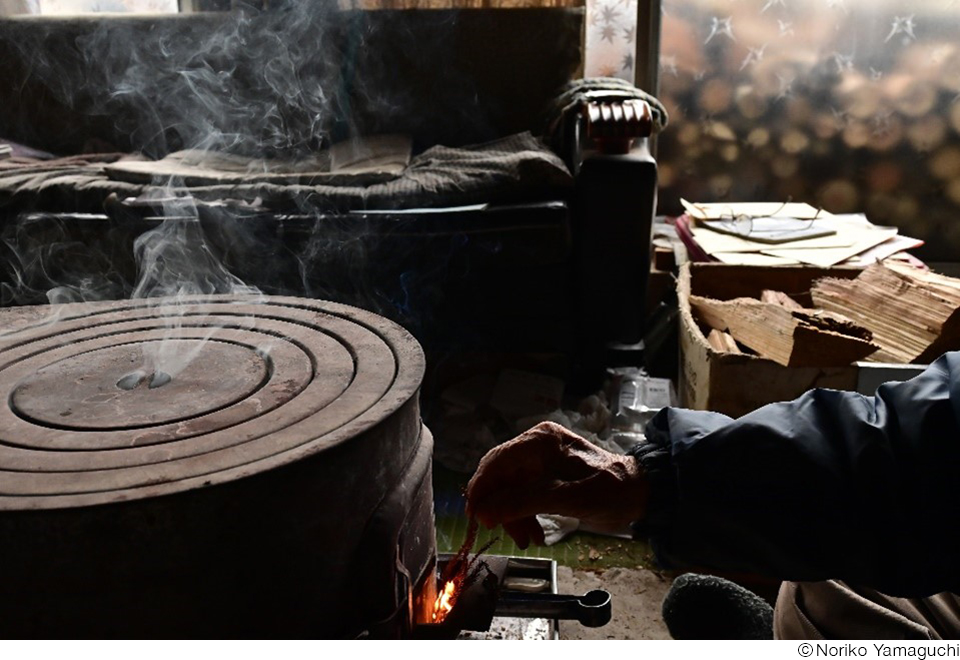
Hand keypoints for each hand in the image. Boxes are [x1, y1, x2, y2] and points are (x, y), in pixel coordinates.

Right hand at [466, 421, 648, 548]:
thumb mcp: (564, 498)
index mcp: (539, 441)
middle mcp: (536, 445)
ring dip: (513, 515)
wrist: (641, 492)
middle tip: (504, 534)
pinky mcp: (548, 475)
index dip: (481, 490)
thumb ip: (522, 502)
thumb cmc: (608, 490)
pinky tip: (533, 533)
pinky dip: (525, 513)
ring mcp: (542, 460)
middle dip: (499, 507)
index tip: (475, 517)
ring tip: (526, 539)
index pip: (495, 462)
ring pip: (511, 489)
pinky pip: (525, 494)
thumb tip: (484, 512)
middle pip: (501, 476)